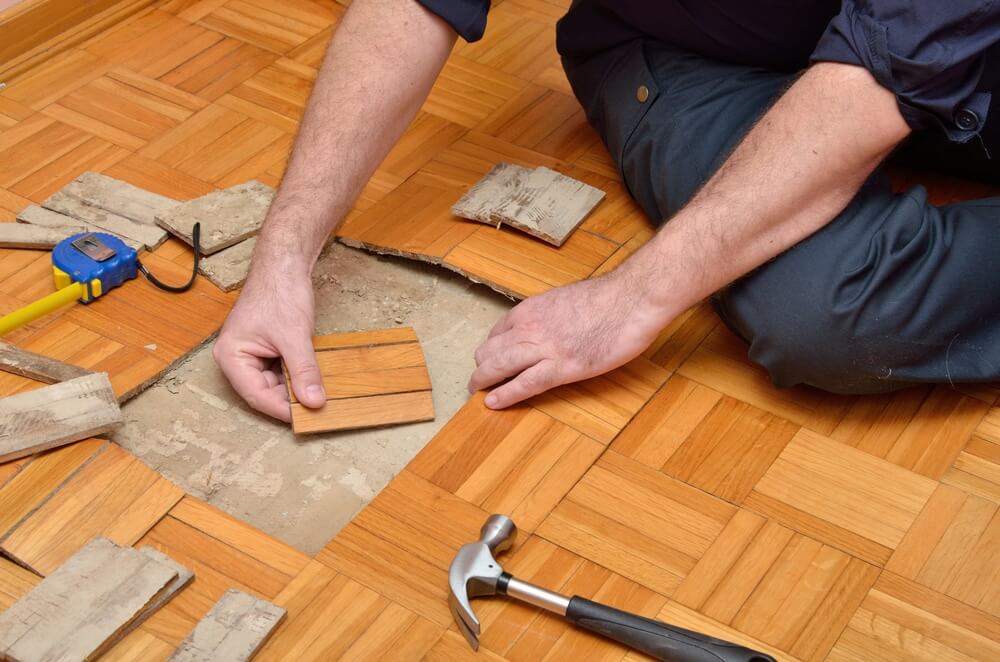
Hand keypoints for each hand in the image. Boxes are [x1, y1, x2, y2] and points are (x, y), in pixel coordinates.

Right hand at [213, 261, 324, 420]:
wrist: (285, 264)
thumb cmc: (280, 292)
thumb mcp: (295, 337)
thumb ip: (304, 371)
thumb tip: (314, 402)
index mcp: (231, 356)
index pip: (256, 395)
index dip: (282, 409)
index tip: (306, 419)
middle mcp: (236, 358)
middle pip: (264, 392)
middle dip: (290, 400)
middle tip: (316, 410)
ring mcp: (251, 354)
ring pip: (274, 384)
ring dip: (295, 389)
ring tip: (318, 395)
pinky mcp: (266, 349)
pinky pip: (280, 371)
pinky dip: (296, 376)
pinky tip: (313, 380)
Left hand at [469, 269, 669, 408]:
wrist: (630, 298)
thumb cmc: (607, 298)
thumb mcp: (566, 300)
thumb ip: (550, 315)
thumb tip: (548, 326)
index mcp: (531, 309)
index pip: (497, 332)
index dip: (491, 348)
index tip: (490, 358)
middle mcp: (529, 327)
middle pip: (490, 351)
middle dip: (481, 366)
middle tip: (478, 380)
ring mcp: (544, 349)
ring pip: (499, 367)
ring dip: (483, 381)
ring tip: (475, 392)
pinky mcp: (561, 368)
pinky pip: (524, 384)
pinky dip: (505, 395)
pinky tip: (492, 403)